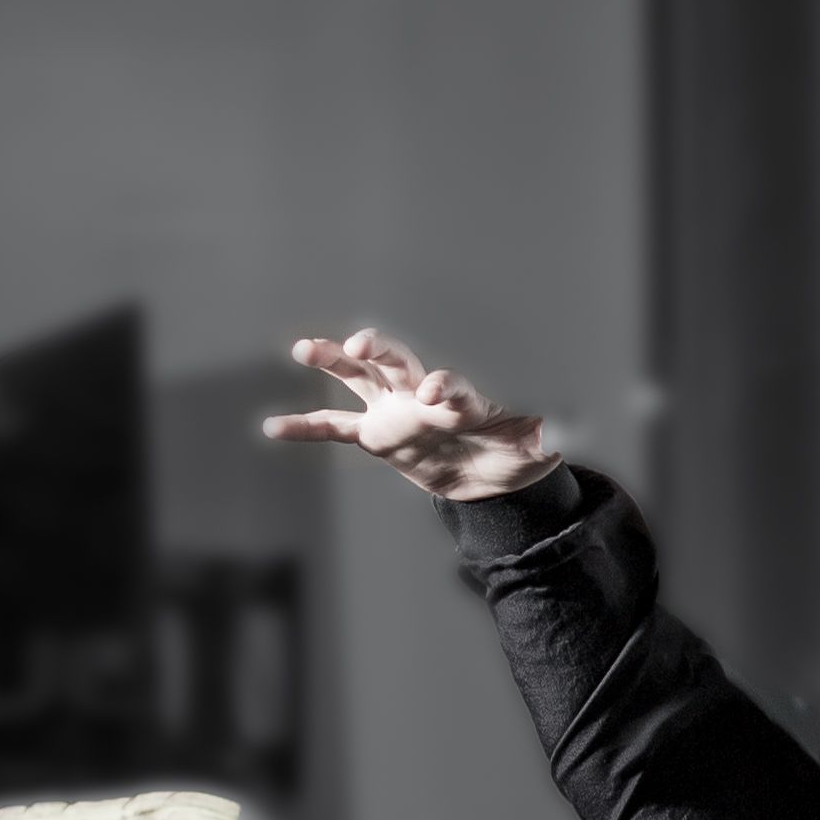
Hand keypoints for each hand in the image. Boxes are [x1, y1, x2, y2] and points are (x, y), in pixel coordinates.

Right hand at [262, 326, 560, 502]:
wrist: (491, 476)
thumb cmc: (514, 455)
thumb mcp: (530, 452)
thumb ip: (533, 441)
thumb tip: (547, 438)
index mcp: (460, 399)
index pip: (450, 386)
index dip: (444, 387)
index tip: (437, 392)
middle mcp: (421, 396)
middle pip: (397, 363)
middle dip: (379, 350)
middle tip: (360, 342)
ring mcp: (394, 411)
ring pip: (359, 378)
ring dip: (333, 361)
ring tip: (304, 349)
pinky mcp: (377, 436)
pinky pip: (336, 428)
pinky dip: (306, 427)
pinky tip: (272, 427)